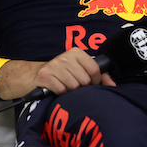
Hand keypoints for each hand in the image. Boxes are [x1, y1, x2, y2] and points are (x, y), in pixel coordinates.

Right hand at [0, 49, 115, 99]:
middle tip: (76, 87)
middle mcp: (65, 57)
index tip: (92, 84)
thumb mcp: (79, 69)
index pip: (94, 69)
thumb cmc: (62, 73)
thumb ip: (98, 75)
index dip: (96, 81)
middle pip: (84, 79)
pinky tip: (58, 89)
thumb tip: (113, 84)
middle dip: (83, 87)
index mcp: (76, 52)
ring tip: (66, 87)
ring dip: (71, 91)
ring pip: (73, 86)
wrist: (34, 75)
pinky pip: (61, 90)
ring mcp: (54, 66)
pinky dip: (61, 93)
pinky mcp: (44, 76)